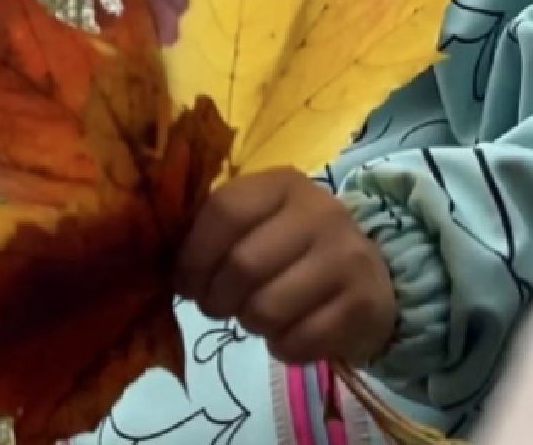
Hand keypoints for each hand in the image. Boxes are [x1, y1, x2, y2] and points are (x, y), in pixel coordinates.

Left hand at [175, 168, 395, 366]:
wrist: (370, 276)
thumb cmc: (292, 248)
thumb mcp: (257, 223)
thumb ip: (214, 232)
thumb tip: (163, 266)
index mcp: (283, 185)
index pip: (224, 212)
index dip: (193, 256)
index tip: (184, 282)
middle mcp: (321, 213)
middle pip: (243, 265)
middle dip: (216, 298)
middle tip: (216, 306)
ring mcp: (348, 259)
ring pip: (268, 309)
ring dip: (249, 323)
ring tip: (255, 315)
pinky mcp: (364, 305)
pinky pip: (299, 342)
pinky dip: (282, 347)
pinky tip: (288, 333)